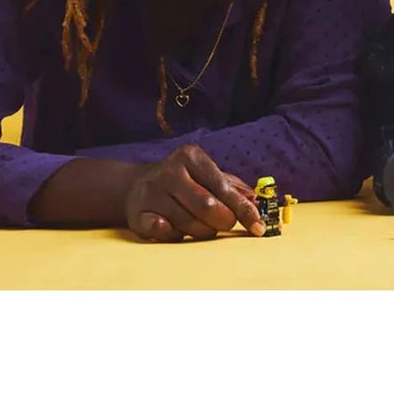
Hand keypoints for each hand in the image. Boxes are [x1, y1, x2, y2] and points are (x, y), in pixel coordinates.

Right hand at [124, 144, 264, 241]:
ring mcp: (151, 192)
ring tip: (201, 226)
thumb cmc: (183, 182)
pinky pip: (163, 232)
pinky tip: (174, 228)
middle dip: (223, 222)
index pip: (223, 187)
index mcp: (191, 157)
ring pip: (188, 223)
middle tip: (224, 225)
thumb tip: (256, 201)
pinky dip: (174, 235)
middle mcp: (170, 171)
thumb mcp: (207, 176)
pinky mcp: (137, 214)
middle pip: (207, 207)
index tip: (258, 227)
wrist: (135, 186)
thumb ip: (234, 187)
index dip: (243, 210)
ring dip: (202, 231)